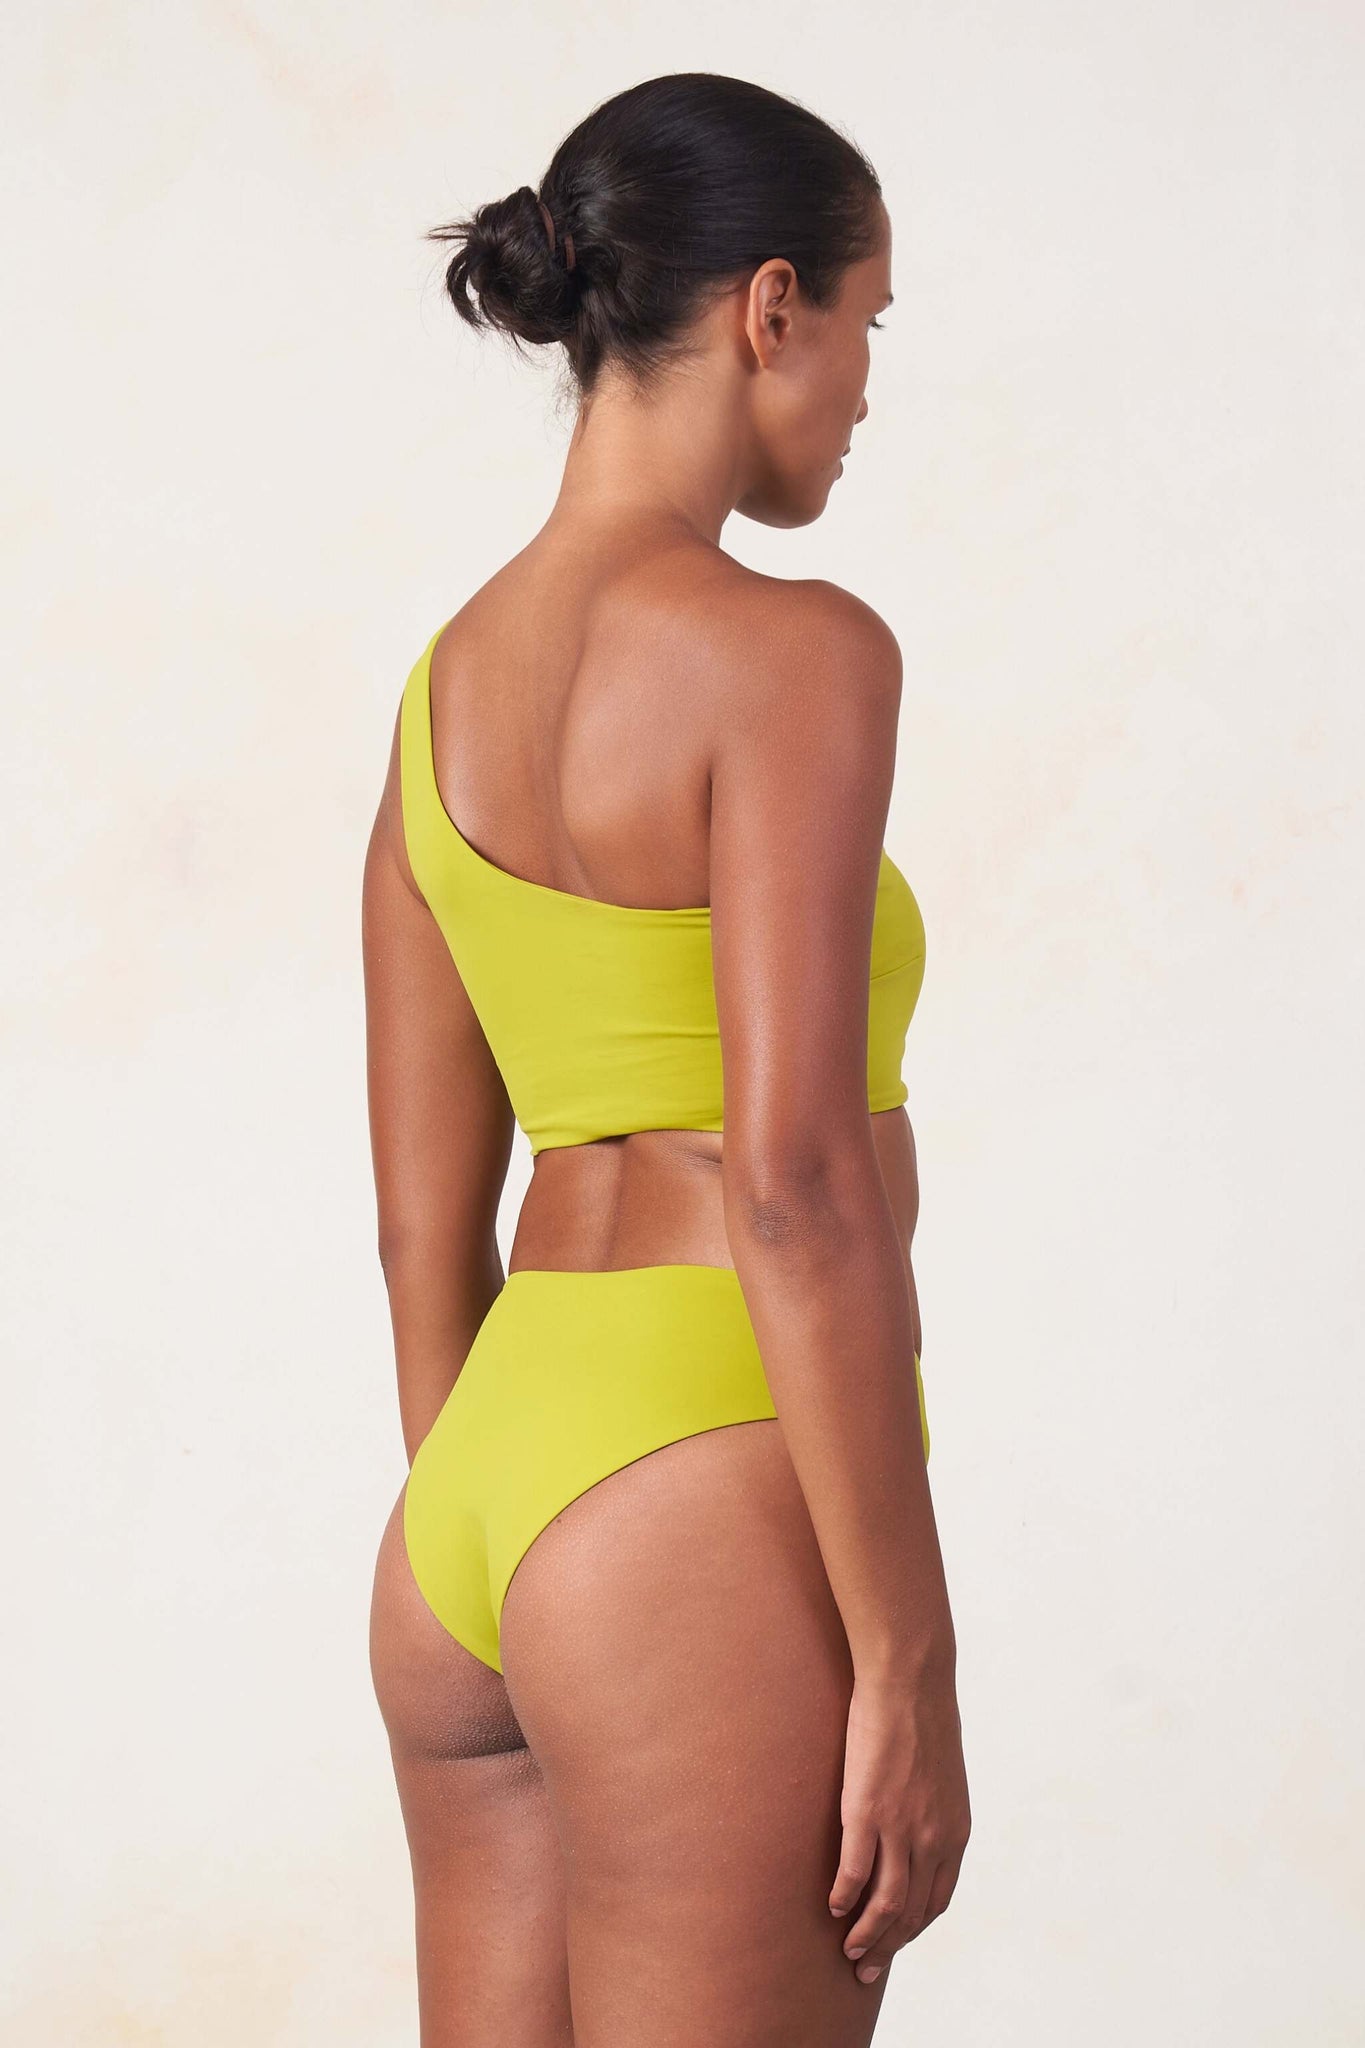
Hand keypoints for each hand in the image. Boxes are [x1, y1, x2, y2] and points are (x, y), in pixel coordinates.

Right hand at [828, 1662, 969, 1983]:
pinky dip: (845, 1898)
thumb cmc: (923, 1719)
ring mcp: (900, 1829)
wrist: (911, 1681)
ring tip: (848, 1952)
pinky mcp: (867, 1813)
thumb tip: (918, 1827)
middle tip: (865, 1968)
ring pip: (886, 1905)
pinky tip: (833, 1907)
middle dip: (888, 1947)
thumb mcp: (942, 1776)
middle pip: (911, 1913)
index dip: (913, 1929)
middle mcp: (933, 1840)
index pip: (936, 1901)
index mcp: (954, 1833)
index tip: (893, 1943)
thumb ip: (933, 1811)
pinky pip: (854, 1872)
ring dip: (866, 1936)